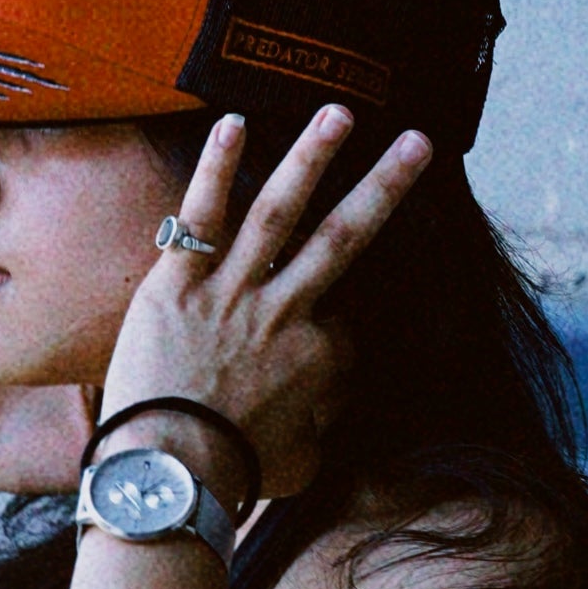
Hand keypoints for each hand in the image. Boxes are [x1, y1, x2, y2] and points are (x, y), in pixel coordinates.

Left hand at [95, 108, 431, 506]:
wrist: (169, 473)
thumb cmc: (232, 476)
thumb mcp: (298, 463)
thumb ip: (315, 430)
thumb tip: (318, 422)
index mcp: (320, 352)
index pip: (344, 316)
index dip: (335, 326)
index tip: (312, 348)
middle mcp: (286, 309)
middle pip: (346, 236)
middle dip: (386, 184)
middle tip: (419, 140)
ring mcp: (232, 290)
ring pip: (281, 211)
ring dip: (313, 158)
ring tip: (339, 112)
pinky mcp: (177, 283)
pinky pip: (200, 216)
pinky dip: (216, 168)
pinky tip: (232, 121)